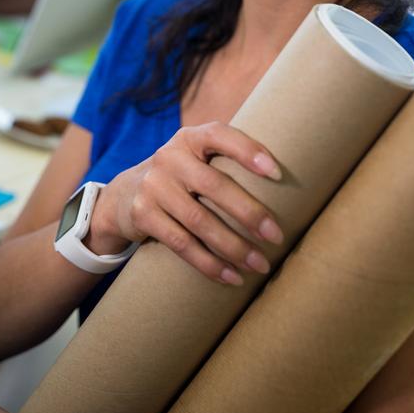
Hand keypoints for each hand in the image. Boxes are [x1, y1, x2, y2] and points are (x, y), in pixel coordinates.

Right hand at [86, 122, 282, 285]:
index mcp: (189, 138)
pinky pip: (181, 243)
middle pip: (214, 185)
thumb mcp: (195, 159)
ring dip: (233, 247)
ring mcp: (153, 185)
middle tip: (277, 236)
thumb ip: (226, 162)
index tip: (277, 173)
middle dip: (249, 213)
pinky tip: (231, 277)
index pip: (220, 135)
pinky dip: (209, 263)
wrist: (124, 195)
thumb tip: (290, 187)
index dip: (248, 150)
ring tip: (260, 264)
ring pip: (199, 220)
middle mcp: (169, 157)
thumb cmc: (181, 178)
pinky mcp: (142, 214)